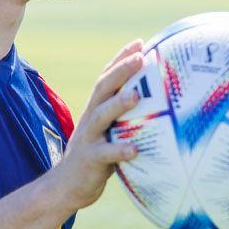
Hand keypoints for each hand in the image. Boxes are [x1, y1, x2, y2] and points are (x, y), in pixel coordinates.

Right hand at [54, 39, 144, 208]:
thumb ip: (126, 118)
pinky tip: (135, 149)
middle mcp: (90, 118)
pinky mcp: (89, 160)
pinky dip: (119, 150)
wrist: (67, 186)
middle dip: (121, 71)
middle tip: (141, 57)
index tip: (140, 42)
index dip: (121, 59)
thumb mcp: (110, 132)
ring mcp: (89, 138)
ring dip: (118, 104)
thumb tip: (162, 106)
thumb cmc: (98, 156)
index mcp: (96, 109)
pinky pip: (105, 154)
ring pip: (101, 116)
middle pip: (103, 88)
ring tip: (136, 95)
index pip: (107, 78)